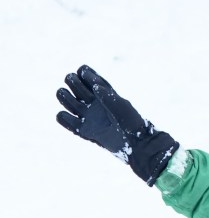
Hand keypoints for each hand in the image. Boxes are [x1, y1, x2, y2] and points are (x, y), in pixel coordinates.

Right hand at [56, 65, 178, 185]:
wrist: (136, 146)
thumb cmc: (133, 124)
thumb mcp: (122, 107)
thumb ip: (108, 96)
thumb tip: (94, 86)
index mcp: (104, 92)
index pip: (85, 73)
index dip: (83, 72)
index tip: (90, 79)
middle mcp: (93, 101)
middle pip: (72, 82)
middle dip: (71, 81)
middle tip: (81, 90)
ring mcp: (87, 115)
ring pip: (65, 98)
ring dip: (63, 96)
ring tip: (72, 101)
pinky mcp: (83, 130)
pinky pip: (64, 120)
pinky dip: (63, 117)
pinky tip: (72, 118)